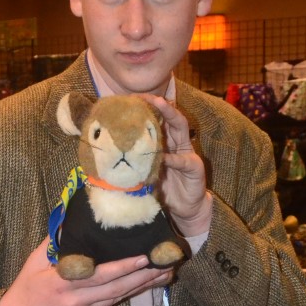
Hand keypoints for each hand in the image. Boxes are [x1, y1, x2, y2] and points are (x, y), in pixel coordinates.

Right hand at [0, 238, 171, 305]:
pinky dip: (121, 297)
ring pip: (115, 300)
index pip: (100, 275)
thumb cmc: (23, 292)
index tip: (144, 258)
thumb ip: (55, 244)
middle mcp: (75, 301)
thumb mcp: (33, 263)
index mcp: (62, 282)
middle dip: (143, 277)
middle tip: (165, 266)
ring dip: (140, 288)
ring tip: (162, 276)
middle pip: (115, 289)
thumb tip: (72, 222)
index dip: (123, 267)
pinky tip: (138, 288)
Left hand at [142, 95, 211, 236]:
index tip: (131, 99)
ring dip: (171, 115)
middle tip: (146, 96)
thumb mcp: (146, 171)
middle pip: (170, 118)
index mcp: (166, 143)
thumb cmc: (164, 188)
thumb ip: (136, 159)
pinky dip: (174, 158)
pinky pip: (184, 160)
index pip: (157, 120)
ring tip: (161, 105)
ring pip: (181, 128)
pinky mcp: (195, 167)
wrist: (184, 209)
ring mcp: (187, 153)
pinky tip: (165, 156)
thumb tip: (110, 152)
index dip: (147, 109)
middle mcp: (177, 143)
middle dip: (159, 104)